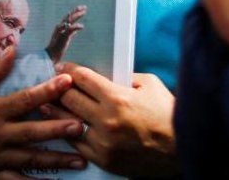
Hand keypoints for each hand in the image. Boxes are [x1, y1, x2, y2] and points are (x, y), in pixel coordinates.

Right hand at [45, 5, 86, 62]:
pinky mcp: (62, 37)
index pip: (68, 18)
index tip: (82, 9)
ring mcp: (60, 32)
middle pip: (69, 16)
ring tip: (83, 12)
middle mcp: (59, 28)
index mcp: (60, 28)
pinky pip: (69, 30)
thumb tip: (76, 30)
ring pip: (69, 20)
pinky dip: (76, 26)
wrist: (50, 56)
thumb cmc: (57, 48)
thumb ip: (71, 33)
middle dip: (76, 11)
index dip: (75, 12)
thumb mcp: (66, 39)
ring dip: (76, 15)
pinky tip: (81, 26)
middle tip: (84, 7)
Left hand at [45, 64, 177, 176]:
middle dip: (60, 88)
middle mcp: (106, 120)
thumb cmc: (166, 113)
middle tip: (54, 84)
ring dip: (56, 111)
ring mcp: (103, 142)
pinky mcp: (103, 159)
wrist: (181, 149)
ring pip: (67, 123)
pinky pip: (76, 144)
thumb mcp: (149, 84)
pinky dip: (68, 133)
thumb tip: (105, 74)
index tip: (63, 68)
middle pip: (70, 99)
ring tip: (47, 104)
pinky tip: (63, 127)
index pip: (83, 79)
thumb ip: (125, 77)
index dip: (69, 70)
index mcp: (117, 98)